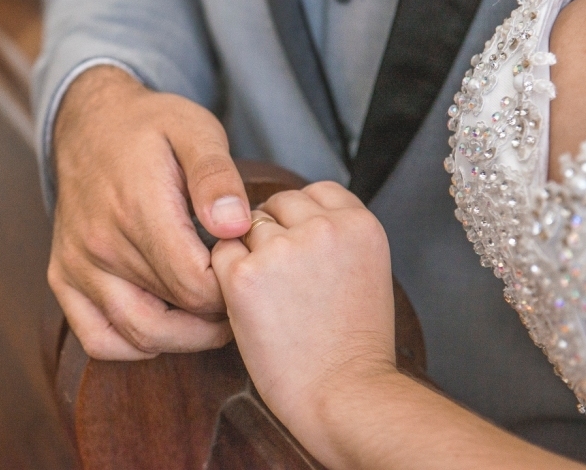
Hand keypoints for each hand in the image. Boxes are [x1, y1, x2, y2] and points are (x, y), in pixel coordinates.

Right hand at [49, 65, 248, 359]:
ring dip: (184, 336)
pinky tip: (166, 323)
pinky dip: (136, 344)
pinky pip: (99, 338)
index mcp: (135, 208)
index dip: (232, 287)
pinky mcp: (62, 278)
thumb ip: (217, 176)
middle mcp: (98, 243)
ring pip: (139, 335)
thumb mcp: (194, 130)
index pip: (194, 284)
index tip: (246, 267)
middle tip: (241, 295)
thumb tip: (235, 225)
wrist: (90, 123)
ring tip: (211, 314)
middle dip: (216, 315)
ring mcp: (76, 265)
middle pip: (173, 316)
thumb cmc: (151, 127)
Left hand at [211, 182, 395, 463]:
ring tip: (270, 298)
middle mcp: (323, 227)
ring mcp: (281, 248)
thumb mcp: (366, 272)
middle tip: (281, 279)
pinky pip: (220, 254)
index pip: (316, 191)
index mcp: (360, 224)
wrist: (344, 395)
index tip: (302, 248)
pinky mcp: (244, 274)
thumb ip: (336, 238)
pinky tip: (250, 306)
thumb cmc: (353, 347)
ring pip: (245, 227)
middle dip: (271, 233)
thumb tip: (296, 220)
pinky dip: (226, 277)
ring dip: (248, 253)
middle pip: (277, 203)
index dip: (301, 218)